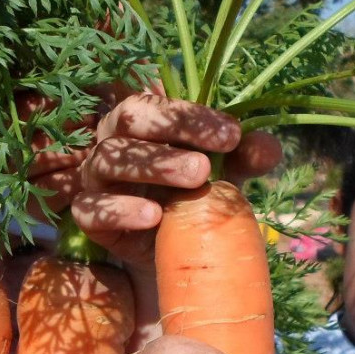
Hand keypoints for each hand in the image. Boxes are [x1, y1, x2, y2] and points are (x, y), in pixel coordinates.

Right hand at [72, 93, 282, 274]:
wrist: (170, 252)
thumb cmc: (194, 199)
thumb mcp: (225, 174)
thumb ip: (244, 157)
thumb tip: (266, 149)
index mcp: (144, 121)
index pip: (160, 102)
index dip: (192, 115)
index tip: (231, 136)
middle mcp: (114, 142)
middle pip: (129, 119)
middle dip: (171, 130)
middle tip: (209, 159)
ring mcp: (96, 179)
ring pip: (109, 159)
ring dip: (153, 165)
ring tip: (194, 180)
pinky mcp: (88, 217)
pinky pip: (91, 208)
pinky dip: (120, 209)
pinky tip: (153, 216)